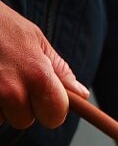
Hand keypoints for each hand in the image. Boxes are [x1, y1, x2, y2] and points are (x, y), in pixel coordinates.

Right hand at [0, 1, 89, 129]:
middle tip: (9, 80)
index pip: (55, 116)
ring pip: (0, 118)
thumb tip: (81, 94)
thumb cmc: (0, 24)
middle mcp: (12, 90)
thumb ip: (59, 69)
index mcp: (37, 75)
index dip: (50, 109)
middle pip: (24, 121)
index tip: (42, 98)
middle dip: (20, 107)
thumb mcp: (34, 39)